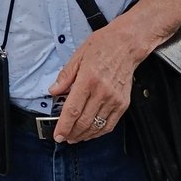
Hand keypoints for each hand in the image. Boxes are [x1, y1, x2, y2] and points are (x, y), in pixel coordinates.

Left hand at [47, 21, 139, 143]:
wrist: (126, 44)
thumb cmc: (103, 46)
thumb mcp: (78, 55)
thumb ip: (65, 75)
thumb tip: (53, 90)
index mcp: (88, 79)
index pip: (73, 110)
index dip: (64, 126)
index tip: (58, 135)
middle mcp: (102, 91)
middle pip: (84, 121)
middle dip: (72, 133)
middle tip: (64, 136)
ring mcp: (114, 99)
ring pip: (96, 126)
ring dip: (84, 135)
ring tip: (75, 136)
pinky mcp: (123, 104)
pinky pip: (110, 124)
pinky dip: (99, 132)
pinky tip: (91, 132)